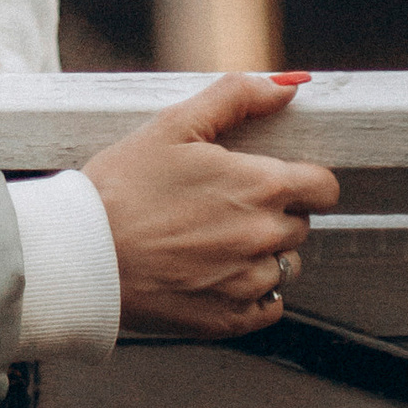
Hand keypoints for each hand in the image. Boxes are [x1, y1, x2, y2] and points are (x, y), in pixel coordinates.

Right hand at [80, 71, 338, 339]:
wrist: (83, 257)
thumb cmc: (123, 187)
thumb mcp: (173, 124)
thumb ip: (236, 96)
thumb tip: (288, 87)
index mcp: (260, 185)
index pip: (325, 187)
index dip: (305, 180)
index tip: (277, 180)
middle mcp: (265, 236)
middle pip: (302, 224)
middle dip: (274, 213)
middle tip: (224, 206)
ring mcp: (250, 282)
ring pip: (285, 266)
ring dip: (262, 253)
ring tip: (212, 240)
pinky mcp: (231, 320)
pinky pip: (269, 306)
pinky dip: (252, 292)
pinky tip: (213, 273)